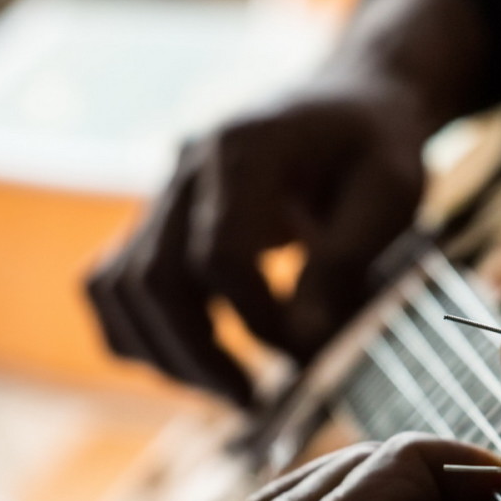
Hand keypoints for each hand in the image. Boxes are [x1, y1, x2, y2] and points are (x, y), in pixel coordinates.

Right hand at [85, 0, 488, 404]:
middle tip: (252, 401)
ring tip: (228, 391)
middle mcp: (185, 167)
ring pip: (119, 288)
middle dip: (199, 355)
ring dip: (164, 354)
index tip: (306, 354)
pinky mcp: (155, 222)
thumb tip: (302, 343)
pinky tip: (192, 367)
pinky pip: (109, 287)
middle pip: (153, 277)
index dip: (258, 319)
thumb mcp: (390, 190)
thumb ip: (345, 261)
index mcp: (242, 147)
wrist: (348, 99)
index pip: (219, 253)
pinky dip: (137, 335)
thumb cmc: (375, 147)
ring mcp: (160, 194)